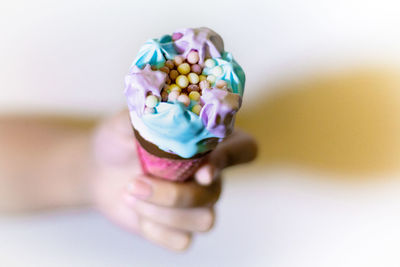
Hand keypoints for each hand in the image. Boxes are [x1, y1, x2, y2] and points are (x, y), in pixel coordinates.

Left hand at [91, 111, 256, 250]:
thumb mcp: (125, 122)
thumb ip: (145, 116)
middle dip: (175, 194)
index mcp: (207, 143)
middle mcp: (210, 174)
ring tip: (130, 193)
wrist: (99, 170)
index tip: (203, 170)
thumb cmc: (118, 140)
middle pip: (216, 191)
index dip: (232, 159)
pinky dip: (155, 230)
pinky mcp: (180, 227)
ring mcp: (197, 203)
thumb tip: (158, 109)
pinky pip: (183, 240)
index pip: (245, 148)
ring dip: (163, 212)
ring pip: (205, 220)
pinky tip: (137, 211)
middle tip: (136, 182)